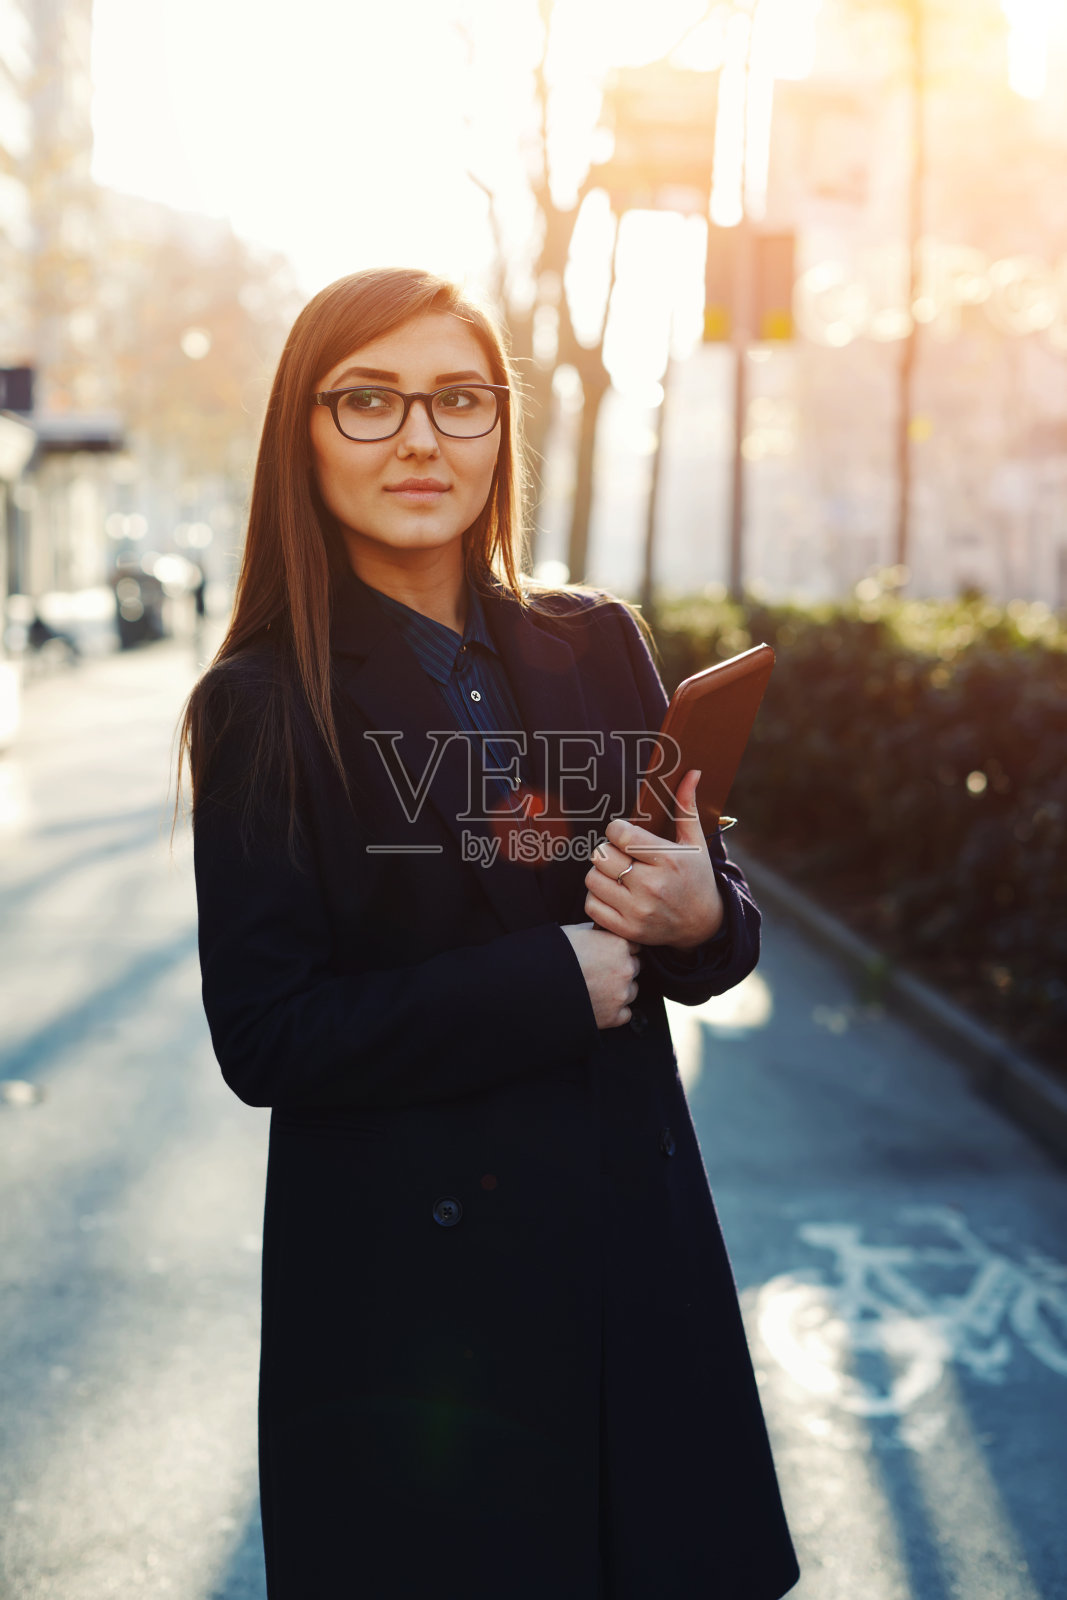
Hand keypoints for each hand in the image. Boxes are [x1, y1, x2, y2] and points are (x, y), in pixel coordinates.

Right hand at [560, 922, 641, 1028]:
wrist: (539, 983)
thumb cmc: (555, 954)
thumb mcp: (576, 931)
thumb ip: (597, 931)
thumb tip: (602, 931)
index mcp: (619, 945)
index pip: (635, 946)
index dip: (621, 950)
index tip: (608, 954)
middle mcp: (626, 969)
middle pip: (635, 967)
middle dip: (621, 969)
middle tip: (600, 971)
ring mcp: (621, 994)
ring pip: (632, 991)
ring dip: (620, 990)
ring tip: (596, 988)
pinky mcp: (613, 1016)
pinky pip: (625, 1014)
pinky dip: (614, 1011)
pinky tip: (598, 1004)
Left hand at [584, 769, 723, 950]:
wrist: (703, 925)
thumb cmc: (696, 877)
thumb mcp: (696, 843)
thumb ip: (687, 807)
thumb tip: (693, 772)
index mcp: (667, 859)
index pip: (619, 833)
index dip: (617, 830)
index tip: (625, 835)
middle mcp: (652, 885)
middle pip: (601, 854)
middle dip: (608, 851)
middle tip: (621, 855)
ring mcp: (639, 910)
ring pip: (592, 879)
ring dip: (600, 874)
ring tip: (617, 874)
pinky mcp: (628, 929)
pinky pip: (592, 905)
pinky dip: (597, 898)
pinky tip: (613, 894)